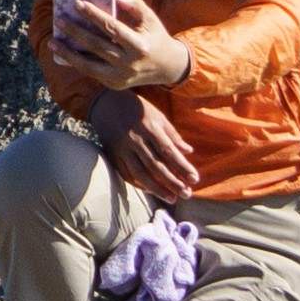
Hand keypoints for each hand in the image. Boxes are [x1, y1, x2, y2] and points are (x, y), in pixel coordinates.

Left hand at [45, 0, 188, 94]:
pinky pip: (91, 72)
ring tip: (52, 42)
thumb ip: (134, 4)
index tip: (77, 3)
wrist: (167, 67)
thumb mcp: (150, 18)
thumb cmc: (154, 36)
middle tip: (59, 20)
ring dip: (68, 53)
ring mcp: (120, 77)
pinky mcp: (114, 84)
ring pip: (88, 65)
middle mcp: (129, 64)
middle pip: (96, 46)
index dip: (94, 15)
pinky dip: (76, 63)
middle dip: (76, 32)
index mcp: (139, 46)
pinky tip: (62, 53)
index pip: (112, 28)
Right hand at [94, 90, 201, 206]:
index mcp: (149, 127)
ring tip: (172, 198)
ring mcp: (122, 149)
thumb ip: (172, 135)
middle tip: (187, 194)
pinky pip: (126, 174)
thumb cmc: (136, 108)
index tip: (194, 179)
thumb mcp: (157, 116)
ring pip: (140, 173)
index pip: (168, 151)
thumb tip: (188, 152)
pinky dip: (139, 184)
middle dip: (172, 182)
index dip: (182, 166)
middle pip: (156, 165)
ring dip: (157, 188)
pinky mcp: (112, 155)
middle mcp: (135, 140)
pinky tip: (152, 191)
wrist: (104, 102)